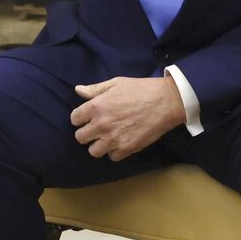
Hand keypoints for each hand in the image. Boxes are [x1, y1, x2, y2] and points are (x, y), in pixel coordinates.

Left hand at [70, 77, 184, 160]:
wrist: (166, 101)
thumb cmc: (141, 89)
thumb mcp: (116, 83)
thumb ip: (95, 89)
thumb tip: (78, 90)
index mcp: (96, 107)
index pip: (74, 119)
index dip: (80, 118)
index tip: (87, 117)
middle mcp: (101, 125)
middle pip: (80, 137)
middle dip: (86, 133)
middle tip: (96, 129)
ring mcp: (114, 139)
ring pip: (93, 151)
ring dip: (98, 145)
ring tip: (106, 138)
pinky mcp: (127, 148)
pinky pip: (112, 157)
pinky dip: (115, 151)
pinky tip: (120, 142)